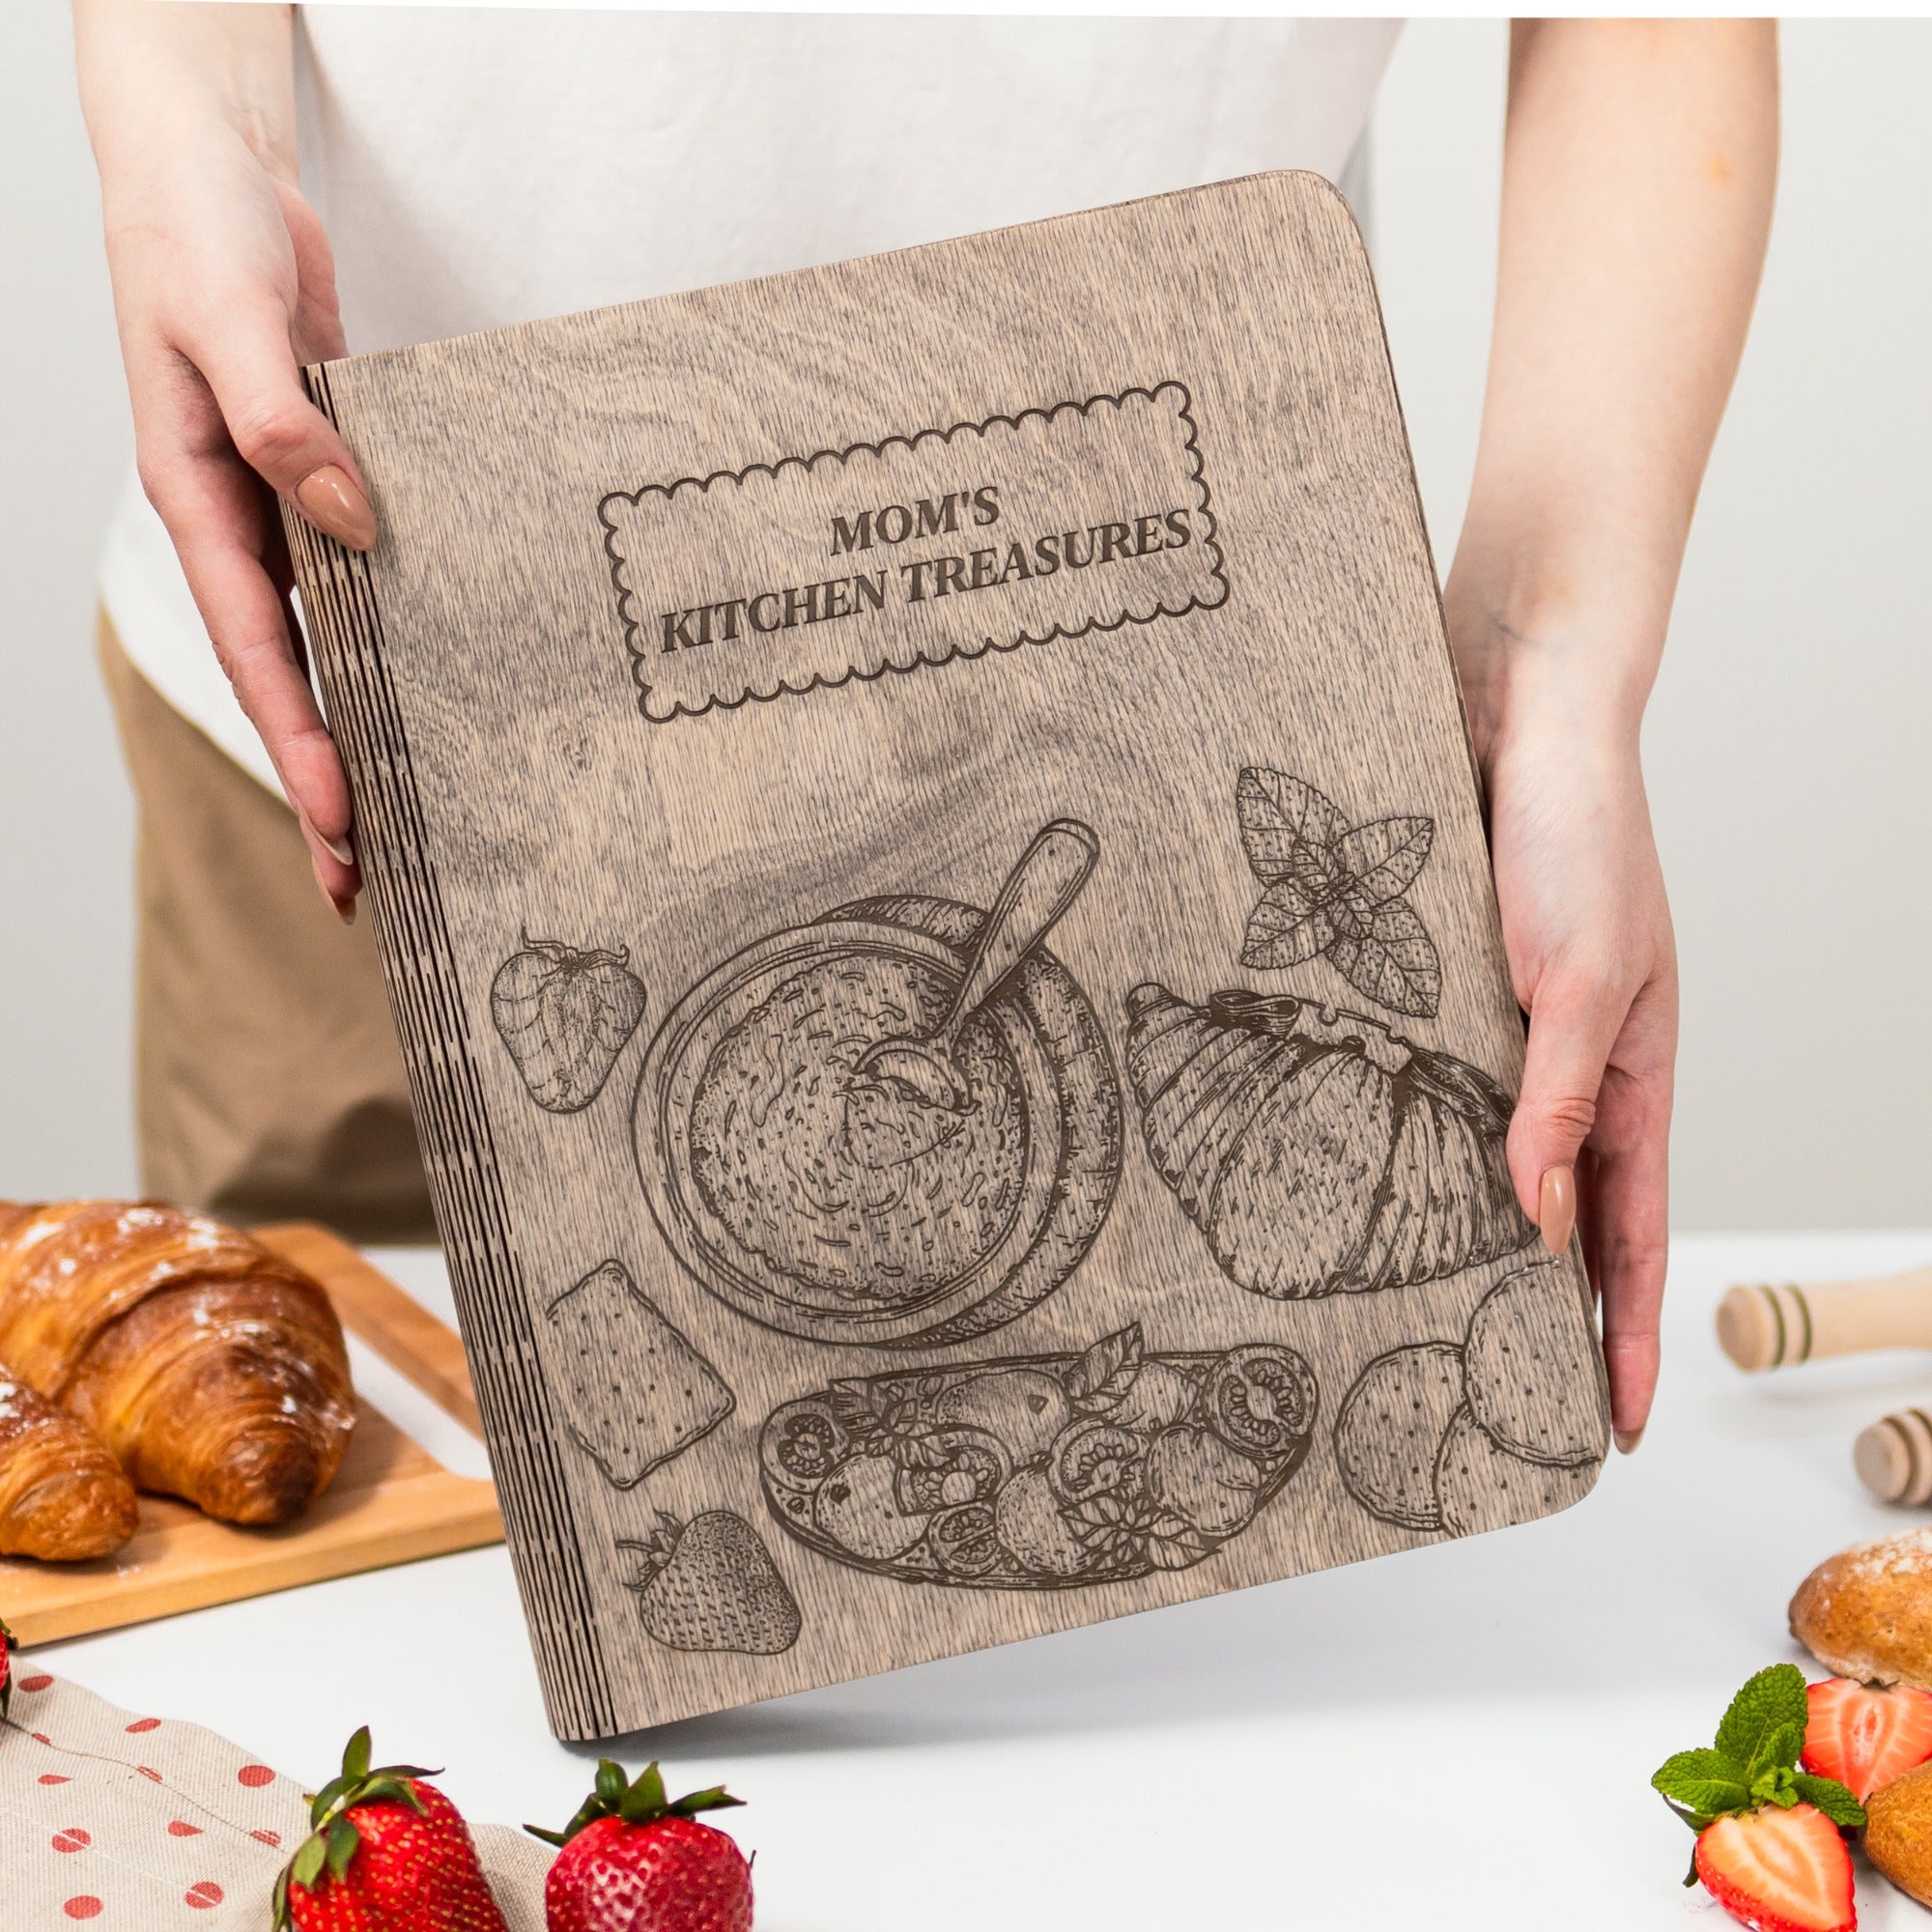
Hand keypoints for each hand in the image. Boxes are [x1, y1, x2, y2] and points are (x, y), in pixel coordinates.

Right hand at [76, 3, 371, 915]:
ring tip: (417, 813)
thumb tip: (353, 519)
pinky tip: (444, 679)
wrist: (214, 174)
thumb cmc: (197, 237)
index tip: (344, 815)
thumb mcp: (228, 323)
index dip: (298, 739)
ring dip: (368, 722)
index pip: (254, 650)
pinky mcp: (338, 479)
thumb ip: (282, 425)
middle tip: (376, 876)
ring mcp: (290, 508)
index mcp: (199, 503)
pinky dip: (396, 632)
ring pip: (332, 640)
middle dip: (327, 776)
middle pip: (290, 675)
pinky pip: (368, 574)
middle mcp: (245, 524)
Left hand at [1458, 641, 1676, 1453]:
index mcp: (1629, 1069)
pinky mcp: (1435, 986)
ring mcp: (1497, 1026)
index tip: (1609, 1422)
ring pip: (1478, 1153)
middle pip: (1556, 1210)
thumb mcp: (1581, 982)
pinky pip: (1419, 1082)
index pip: (1630, 1229)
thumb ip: (1552, 1102)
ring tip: (1415, 1313)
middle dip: (1540, 1305)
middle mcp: (1562, 1059)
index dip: (1622, 1329)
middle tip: (1501, 1393)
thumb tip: (1536, 1224)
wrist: (1516, 704)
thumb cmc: (1580, 831)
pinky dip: (1394, 1136)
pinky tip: (1350, 1177)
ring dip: (1458, 1228)